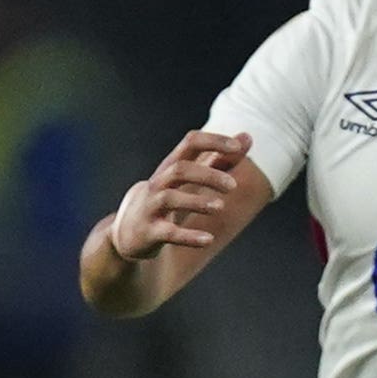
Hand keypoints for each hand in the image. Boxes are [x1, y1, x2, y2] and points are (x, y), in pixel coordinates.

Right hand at [109, 130, 248, 260]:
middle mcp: (159, 183)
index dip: (213, 141)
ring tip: (220, 207)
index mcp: (172, 166)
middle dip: (208, 175)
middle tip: (234, 186)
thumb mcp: (191, 178)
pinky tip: (208, 240)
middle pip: (180, 169)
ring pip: (170, 198)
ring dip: (197, 201)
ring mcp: (151, 207)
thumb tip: (248, 137)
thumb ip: (219, 159)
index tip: (238, 146)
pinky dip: (188, 237)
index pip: (191, 142)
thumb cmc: (166, 199)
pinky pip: (168, 233)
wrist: (128, 232)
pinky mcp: (149, 232)